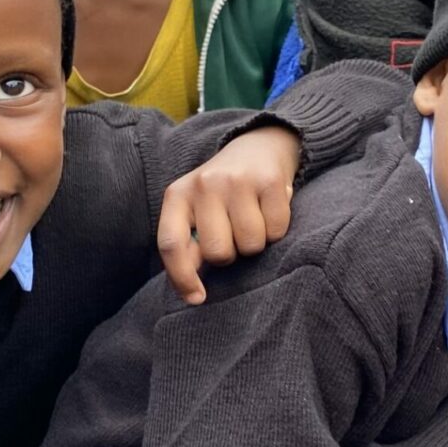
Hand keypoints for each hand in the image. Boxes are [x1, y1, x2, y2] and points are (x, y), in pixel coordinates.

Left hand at [159, 126, 298, 304]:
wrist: (258, 148)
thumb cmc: (222, 193)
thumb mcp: (195, 210)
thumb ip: (188, 244)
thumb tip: (192, 290)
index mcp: (178, 195)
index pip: (171, 244)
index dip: (182, 278)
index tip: (197, 299)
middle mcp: (205, 185)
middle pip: (218, 252)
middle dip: (230, 254)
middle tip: (233, 234)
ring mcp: (238, 181)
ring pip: (250, 245)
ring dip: (255, 243)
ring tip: (252, 220)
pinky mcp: (270, 181)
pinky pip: (276, 231)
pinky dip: (276, 230)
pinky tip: (268, 210)